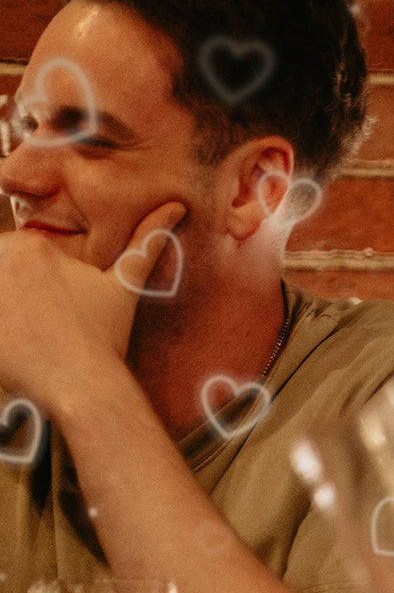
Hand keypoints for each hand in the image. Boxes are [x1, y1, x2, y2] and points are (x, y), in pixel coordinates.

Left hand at [0, 202, 184, 402]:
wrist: (82, 385)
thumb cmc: (104, 336)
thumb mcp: (124, 285)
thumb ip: (146, 242)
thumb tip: (176, 207)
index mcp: (32, 246)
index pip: (16, 258)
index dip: (32, 286)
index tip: (46, 311)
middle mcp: (1, 260)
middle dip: (11, 296)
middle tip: (35, 324)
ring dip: (5, 310)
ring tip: (24, 332)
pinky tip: (13, 340)